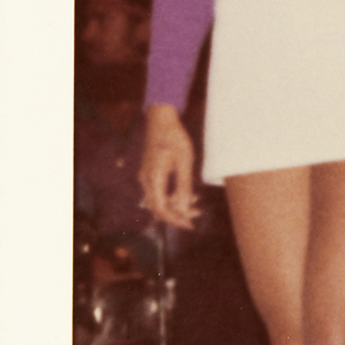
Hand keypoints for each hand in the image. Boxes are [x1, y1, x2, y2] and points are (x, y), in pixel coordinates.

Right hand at [139, 104, 200, 228]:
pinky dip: (172, 195)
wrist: (161, 119)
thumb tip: (183, 207)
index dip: (175, 219)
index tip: (190, 224)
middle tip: (198, 214)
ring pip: (159, 200)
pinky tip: (187, 193)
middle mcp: (146, 180)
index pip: (160, 209)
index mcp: (153, 179)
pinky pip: (159, 191)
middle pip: (159, 207)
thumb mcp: (184, 162)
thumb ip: (183, 186)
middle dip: (178, 213)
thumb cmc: (174, 138)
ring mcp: (146, 176)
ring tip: (196, 202)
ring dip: (176, 204)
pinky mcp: (150, 172)